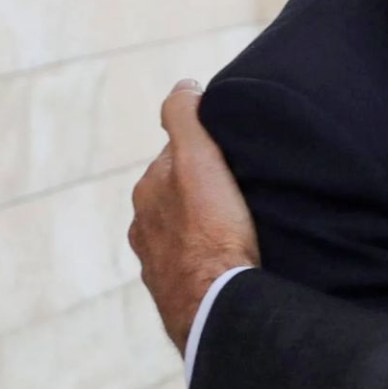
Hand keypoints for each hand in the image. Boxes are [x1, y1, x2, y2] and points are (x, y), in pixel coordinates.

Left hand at [127, 81, 261, 354]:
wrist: (216, 304)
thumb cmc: (211, 231)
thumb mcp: (198, 160)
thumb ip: (185, 118)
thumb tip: (183, 85)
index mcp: (147, 191)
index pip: (177, 155)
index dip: (207, 149)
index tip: (235, 154)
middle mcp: (143, 226)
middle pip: (179, 193)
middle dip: (204, 189)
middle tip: (244, 189)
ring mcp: (156, 263)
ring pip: (184, 231)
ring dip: (206, 225)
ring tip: (241, 226)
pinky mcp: (176, 294)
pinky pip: (192, 265)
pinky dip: (207, 257)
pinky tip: (230, 259)